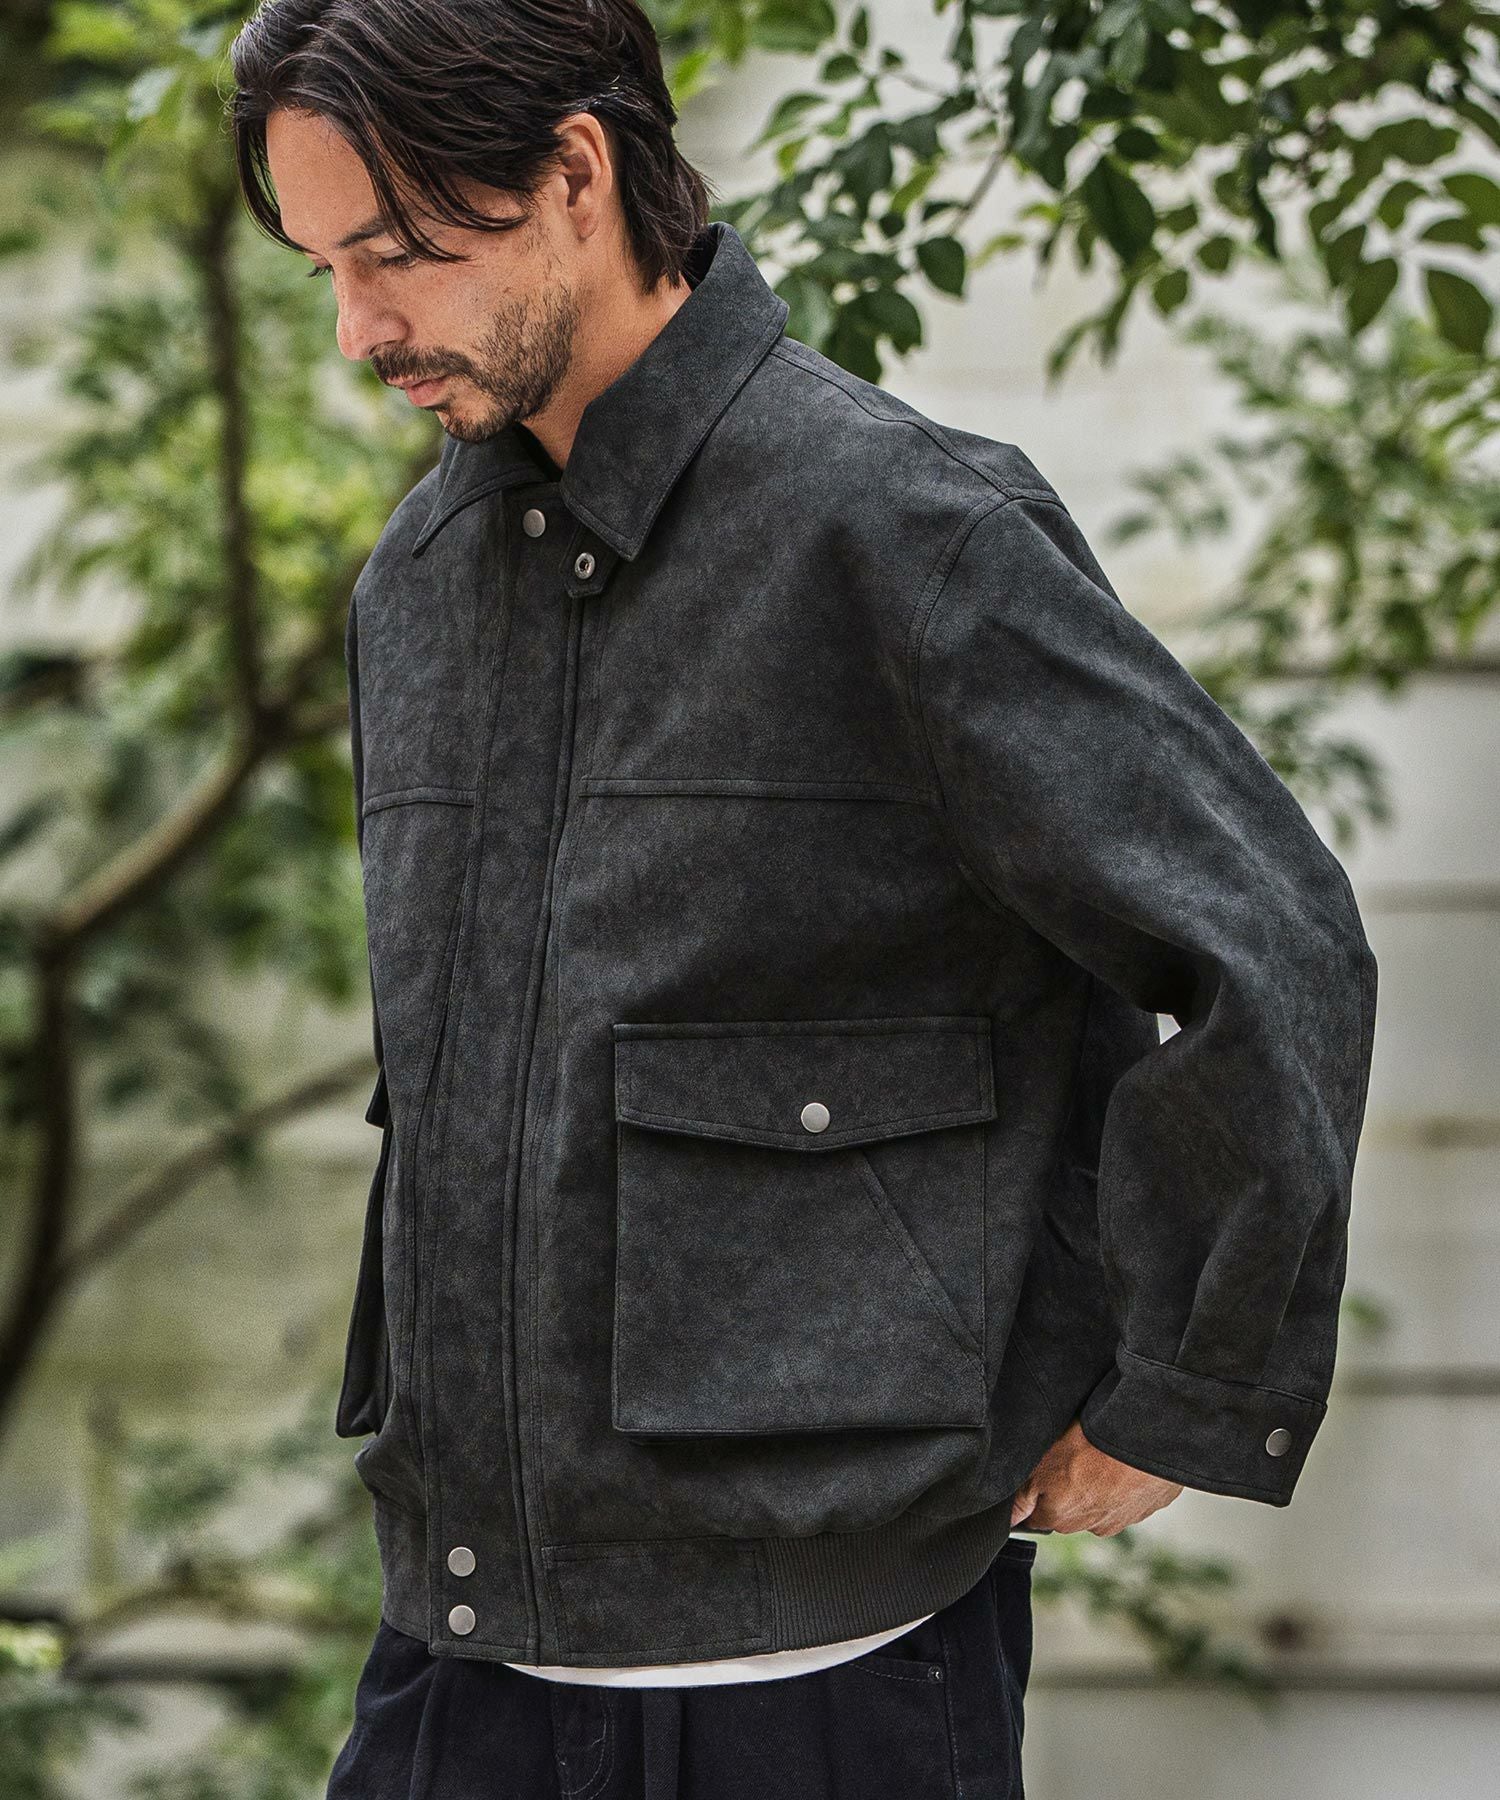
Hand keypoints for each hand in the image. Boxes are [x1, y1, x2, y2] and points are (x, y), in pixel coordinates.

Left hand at [1010, 1419, 1182, 1535]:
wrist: (1143, 1439)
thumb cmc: (1088, 1445)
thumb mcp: (1042, 1463)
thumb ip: (1023, 1495)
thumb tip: (1012, 1520)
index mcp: (1060, 1518)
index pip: (1036, 1515)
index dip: (1035, 1494)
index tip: (1042, 1474)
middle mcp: (1090, 1527)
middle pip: (1069, 1511)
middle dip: (1068, 1490)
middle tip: (1073, 1457)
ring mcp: (1122, 1519)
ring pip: (1101, 1505)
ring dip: (1098, 1487)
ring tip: (1100, 1456)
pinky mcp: (1148, 1506)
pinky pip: (1130, 1497)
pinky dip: (1126, 1483)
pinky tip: (1123, 1461)